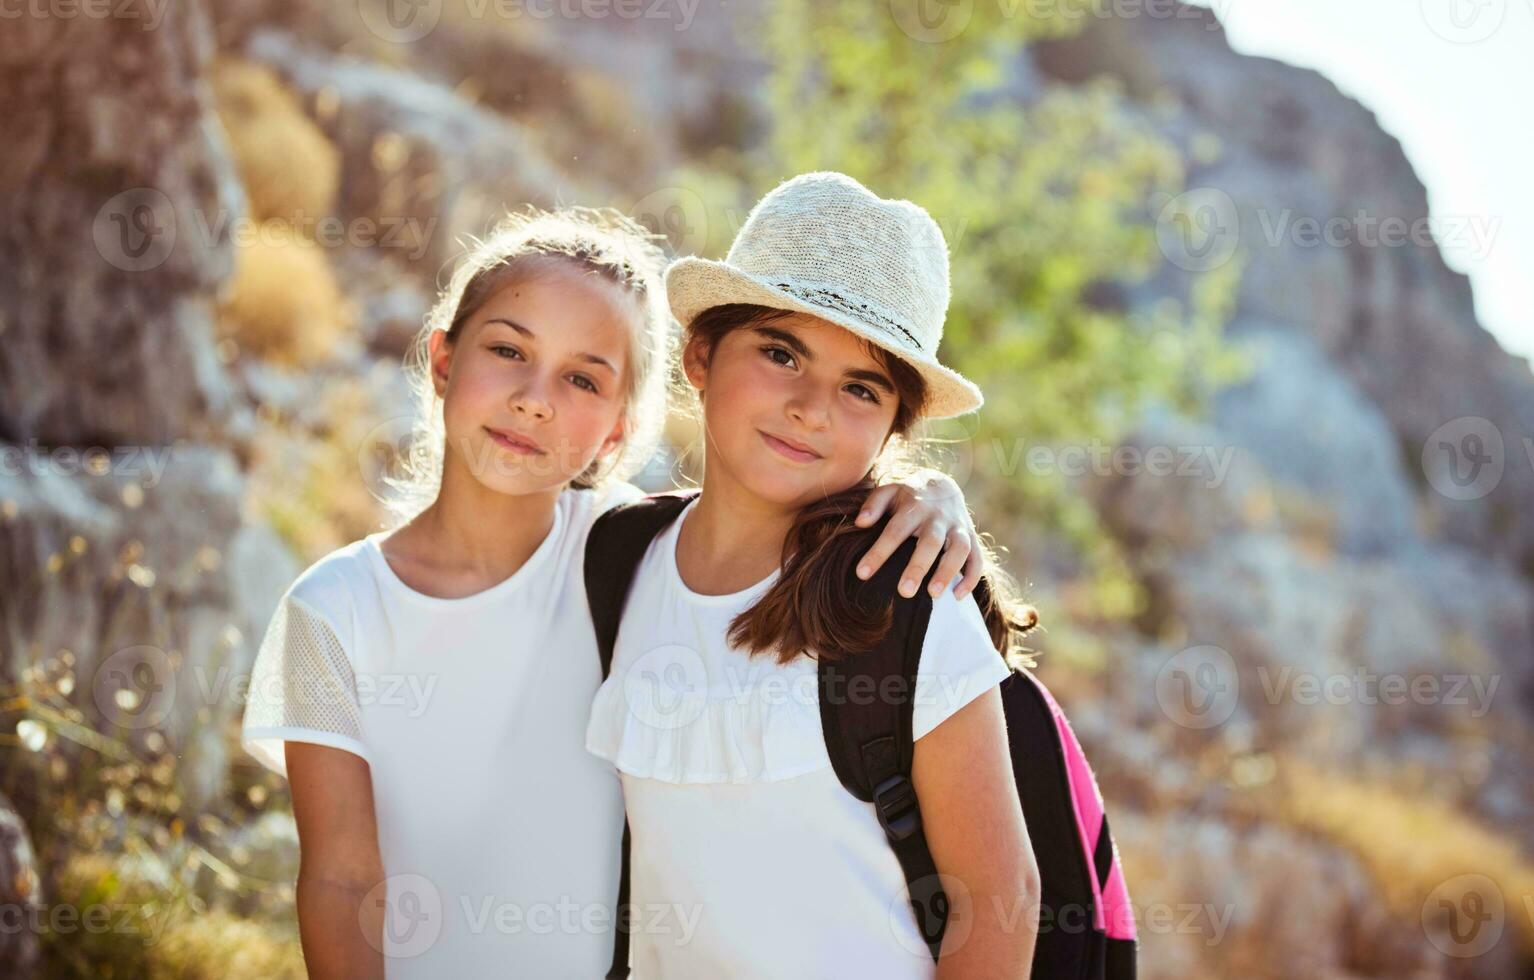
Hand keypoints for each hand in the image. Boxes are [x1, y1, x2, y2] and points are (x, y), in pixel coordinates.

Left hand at [853, 469, 982, 599]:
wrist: (942, 484)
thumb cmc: (908, 495)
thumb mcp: (889, 491)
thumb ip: (874, 504)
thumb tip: (860, 522)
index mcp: (915, 506)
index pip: (895, 530)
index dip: (879, 552)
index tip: (862, 574)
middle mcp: (939, 517)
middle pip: (931, 542)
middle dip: (918, 567)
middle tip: (904, 592)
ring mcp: (958, 527)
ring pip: (959, 549)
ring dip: (948, 572)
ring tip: (933, 595)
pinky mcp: (972, 537)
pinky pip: (977, 558)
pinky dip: (971, 577)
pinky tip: (957, 596)